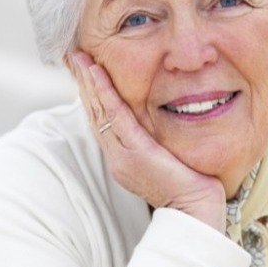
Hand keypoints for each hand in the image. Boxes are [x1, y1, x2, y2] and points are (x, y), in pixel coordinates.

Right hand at [69, 52, 225, 229]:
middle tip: (73, 57)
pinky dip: (105, 93)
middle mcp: (117, 156)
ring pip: (99, 111)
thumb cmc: (188, 186)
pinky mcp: (135, 151)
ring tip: (79, 58)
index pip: (102, 120)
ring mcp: (123, 154)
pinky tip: (97, 74)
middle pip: (94, 112)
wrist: (194, 210)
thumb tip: (157, 124)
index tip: (85, 71)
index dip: (92, 95)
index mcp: (123, 158)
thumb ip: (156, 142)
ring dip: (88, 82)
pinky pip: (115, 117)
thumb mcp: (166, 159)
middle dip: (83, 83)